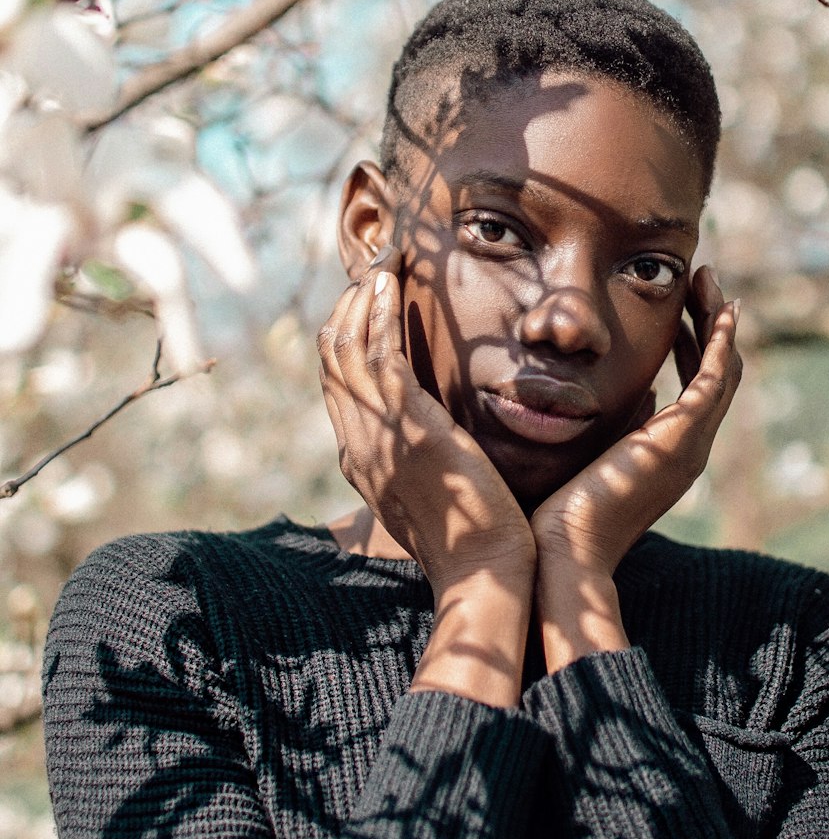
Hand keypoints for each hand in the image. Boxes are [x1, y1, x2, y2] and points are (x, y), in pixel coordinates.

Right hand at [317, 249, 535, 704]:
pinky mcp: (404, 425)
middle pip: (331, 362)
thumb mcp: (441, 495)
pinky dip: (377, 313)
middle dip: (347, 311)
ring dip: (359, 301)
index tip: (369, 304)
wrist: (487, 572)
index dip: (347, 340)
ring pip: (344, 349)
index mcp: (362, 462)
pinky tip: (389, 284)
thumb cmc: (478, 540)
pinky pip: (376, 354)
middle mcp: (357, 445)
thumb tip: (445, 443)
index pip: (339, 387)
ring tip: (380, 266)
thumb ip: (430, 462)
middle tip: (372, 272)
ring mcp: (375, 435)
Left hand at [530, 266, 740, 669]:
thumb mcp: (580, 458)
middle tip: (700, 279)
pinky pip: (714, 379)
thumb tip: (593, 396)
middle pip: (716, 373)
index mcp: (664, 454)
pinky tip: (716, 306)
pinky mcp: (681, 439)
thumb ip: (597, 428)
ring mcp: (690, 445)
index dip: (690, 342)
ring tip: (704, 279)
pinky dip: (719, 339)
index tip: (679, 305)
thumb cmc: (552, 517)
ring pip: (722, 369)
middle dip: (708, 323)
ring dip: (716, 320)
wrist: (561, 557)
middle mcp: (688, 449)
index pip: (693, 387)